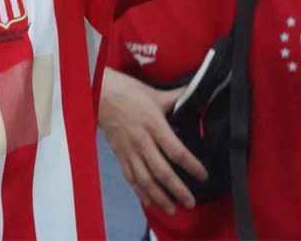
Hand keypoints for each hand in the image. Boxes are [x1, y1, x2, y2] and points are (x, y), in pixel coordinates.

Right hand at [98, 67, 206, 213]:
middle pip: (162, 171)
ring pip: (145, 179)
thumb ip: (176, 98)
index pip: (176, 151)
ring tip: (172, 209)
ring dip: (159, 196)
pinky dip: (139, 191)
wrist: (98, 93)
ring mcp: (129, 150)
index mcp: (154, 124)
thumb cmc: (128, 91)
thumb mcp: (154, 93)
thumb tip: (196, 94)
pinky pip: (130, 176)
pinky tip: (149, 201)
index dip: (191, 165)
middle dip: (178, 189)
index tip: (203, 175)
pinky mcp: (119, 154)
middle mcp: (142, 141)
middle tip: (191, 202)